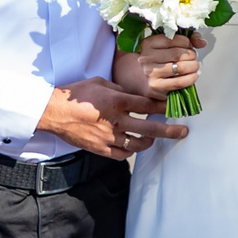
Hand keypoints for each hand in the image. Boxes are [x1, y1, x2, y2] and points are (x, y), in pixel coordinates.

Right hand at [42, 77, 186, 158]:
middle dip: (170, 130)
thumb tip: (134, 95)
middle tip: (183, 132)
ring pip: (138, 144)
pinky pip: (122, 154)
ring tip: (154, 138)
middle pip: (150, 128)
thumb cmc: (75, 95)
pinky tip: (134, 146)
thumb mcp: (101, 83)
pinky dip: (130, 151)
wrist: (54, 113)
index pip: (148, 104)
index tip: (173, 107)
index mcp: (117, 102)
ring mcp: (109, 137)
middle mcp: (117, 121)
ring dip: (149, 141)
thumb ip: (120, 90)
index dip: (163, 106)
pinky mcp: (101, 148)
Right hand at [120, 32, 202, 96]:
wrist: (141, 79)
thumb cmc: (157, 61)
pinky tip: (193, 76)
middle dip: (192, 56)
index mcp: (148, 43)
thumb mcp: (166, 46)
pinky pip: (179, 82)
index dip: (187, 42)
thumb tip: (202, 42)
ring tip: (194, 67)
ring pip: (181, 67)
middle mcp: (147, 57)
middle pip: (179, 54)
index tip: (189, 46)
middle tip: (193, 58)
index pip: (174, 39)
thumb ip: (186, 40)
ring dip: (193, 67)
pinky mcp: (156, 87)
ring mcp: (150, 73)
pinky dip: (191, 79)